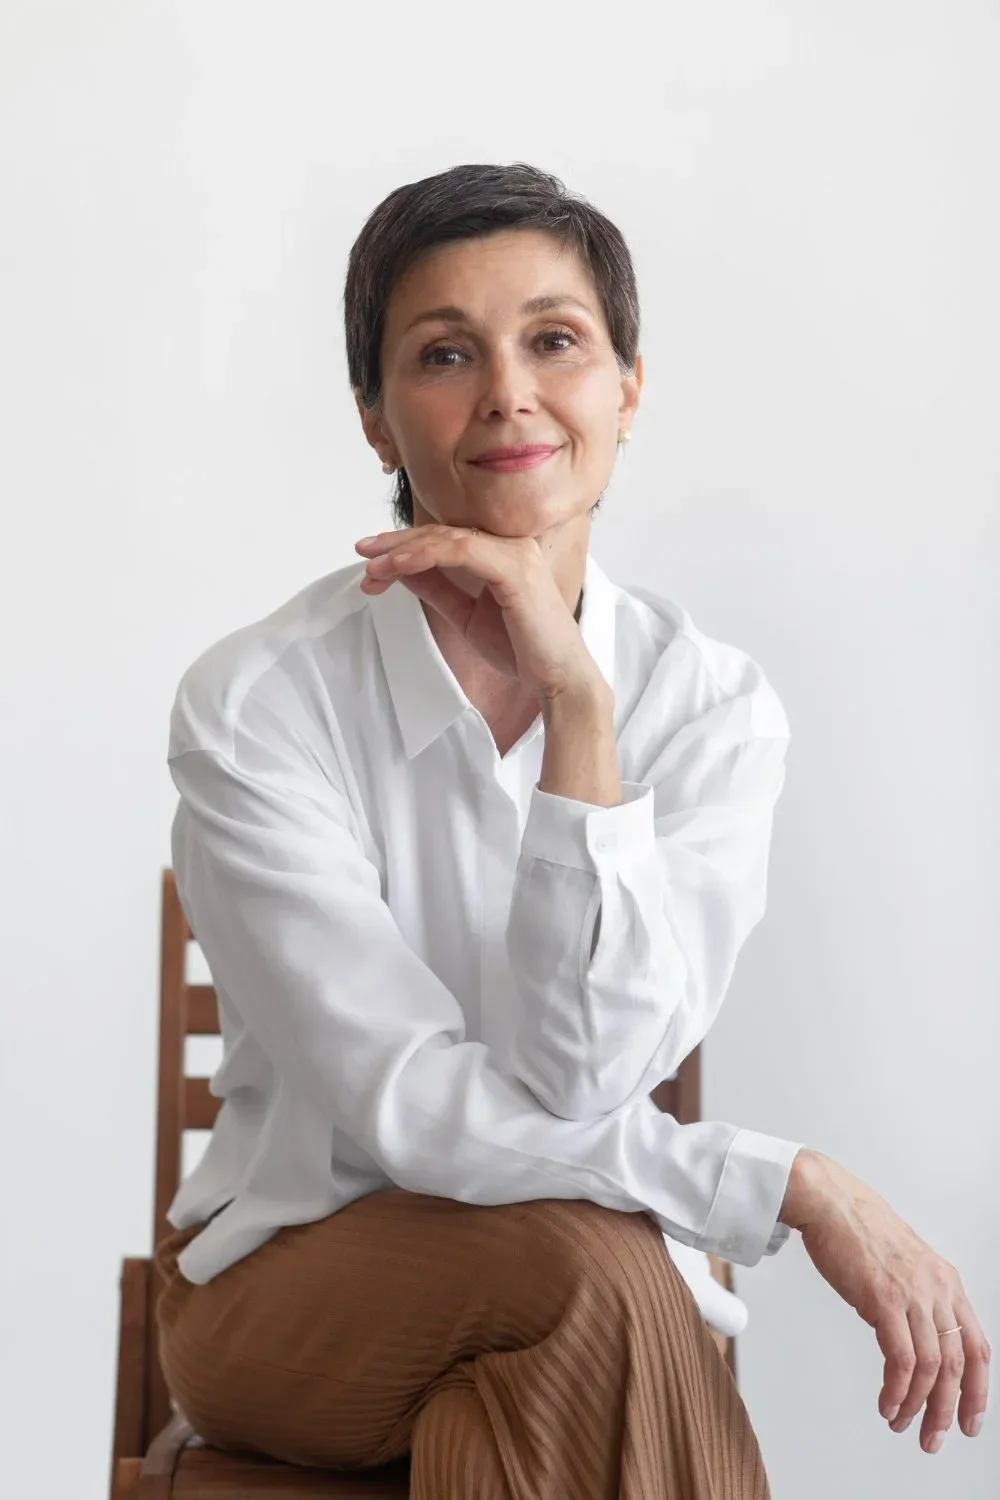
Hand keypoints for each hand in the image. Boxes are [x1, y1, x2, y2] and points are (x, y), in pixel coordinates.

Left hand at [354, 524, 600, 700]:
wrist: (557, 678)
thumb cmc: (521, 650)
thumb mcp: (466, 616)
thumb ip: (439, 590)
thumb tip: (402, 572)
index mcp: (503, 552)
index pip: (445, 538)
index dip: (404, 547)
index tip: (371, 562)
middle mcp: (511, 544)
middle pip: (441, 533)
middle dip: (396, 545)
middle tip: (362, 555)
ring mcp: (515, 553)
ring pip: (446, 538)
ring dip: (403, 551)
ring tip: (372, 568)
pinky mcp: (514, 568)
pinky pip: (460, 551)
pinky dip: (424, 556)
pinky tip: (398, 567)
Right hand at [782, 1149, 989, 1452]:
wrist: (829, 1201)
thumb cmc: (857, 1227)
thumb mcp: (904, 1262)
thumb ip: (917, 1296)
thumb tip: (914, 1335)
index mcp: (945, 1281)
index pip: (976, 1347)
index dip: (976, 1391)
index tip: (968, 1420)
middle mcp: (936, 1288)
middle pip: (956, 1365)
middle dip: (946, 1410)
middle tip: (932, 1437)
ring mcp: (912, 1293)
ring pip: (931, 1368)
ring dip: (916, 1405)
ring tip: (900, 1421)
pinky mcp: (884, 1299)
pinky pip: (901, 1359)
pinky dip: (896, 1389)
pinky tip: (887, 1403)